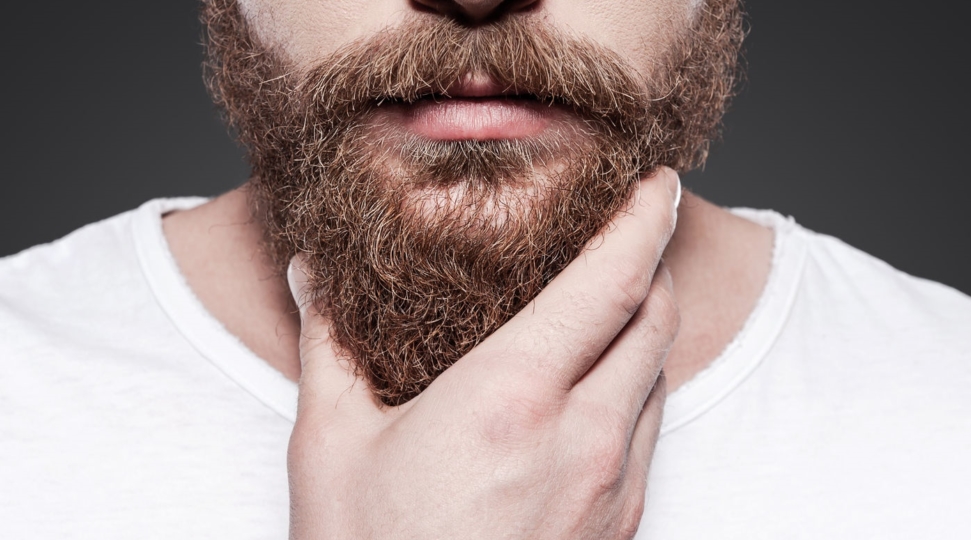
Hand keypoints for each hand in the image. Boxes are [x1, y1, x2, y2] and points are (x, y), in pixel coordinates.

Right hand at [286, 168, 682, 539]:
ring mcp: (612, 490)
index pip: (608, 283)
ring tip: (611, 302)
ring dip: (646, 329)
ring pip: (659, 379)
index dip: (640, 220)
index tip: (655, 180)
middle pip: (654, 322)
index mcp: (512, 400)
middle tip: (630, 229)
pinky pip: (650, 434)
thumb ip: (329, 342)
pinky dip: (637, 388)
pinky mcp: (620, 529)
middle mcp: (583, 440)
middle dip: (650, 265)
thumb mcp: (330, 445)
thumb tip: (310, 267)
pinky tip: (594, 388)